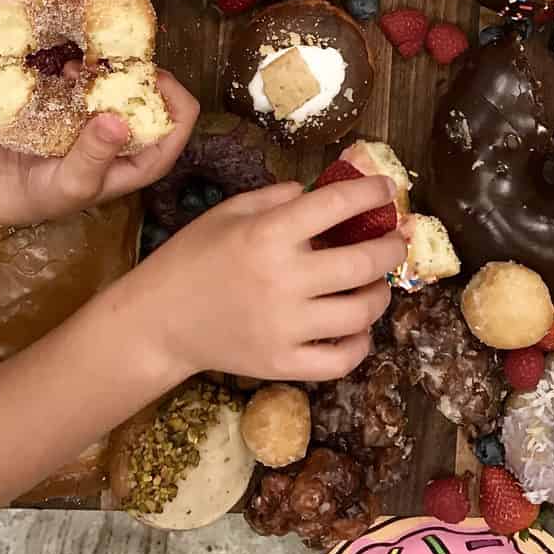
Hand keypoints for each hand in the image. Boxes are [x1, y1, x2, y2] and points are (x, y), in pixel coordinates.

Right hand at [0, 71, 199, 222]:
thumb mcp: (72, 181)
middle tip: (114, 63)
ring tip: (82, 67)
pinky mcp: (84, 108)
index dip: (175, 100)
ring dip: (109, 71)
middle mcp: (131, 138)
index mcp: (142, 160)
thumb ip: (95, 154)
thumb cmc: (47, 192)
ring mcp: (108, 119)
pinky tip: (66, 70)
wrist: (4, 181)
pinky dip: (86, 72)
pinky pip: (96, 82)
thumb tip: (119, 121)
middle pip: (154, 99)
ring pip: (125, 86)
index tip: (153, 77)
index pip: (177, 129)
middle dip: (137, 78)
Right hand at [123, 175, 408, 383]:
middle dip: (391, 247)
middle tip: (395, 240)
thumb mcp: (228, 211)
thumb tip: (319, 191)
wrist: (158, 321)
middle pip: (363, 262)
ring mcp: (286, 327)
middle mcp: (284, 279)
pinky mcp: (283, 364)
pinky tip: (358, 328)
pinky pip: (341, 360)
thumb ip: (276, 196)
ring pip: (361, 313)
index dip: (371, 192)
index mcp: (268, 234)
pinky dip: (360, 344)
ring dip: (380, 294)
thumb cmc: (192, 258)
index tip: (385, 190)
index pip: (337, 205)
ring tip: (376, 284)